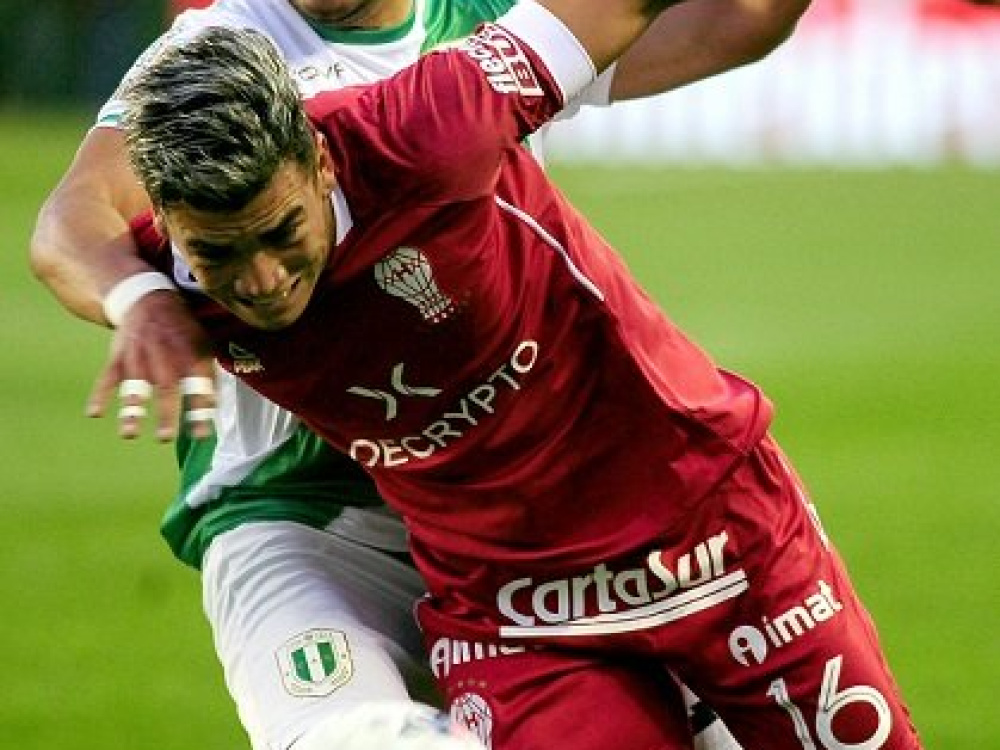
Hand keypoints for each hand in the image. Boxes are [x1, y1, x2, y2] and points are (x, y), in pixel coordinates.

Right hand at [86, 289, 216, 440]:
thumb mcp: (204, 345)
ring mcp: (139, 356)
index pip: (199, 385)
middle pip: (166, 387)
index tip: (201, 434)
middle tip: (165, 438)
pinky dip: (99, 395)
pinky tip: (94, 413)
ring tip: (129, 434)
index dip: (200, 409)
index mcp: (191, 354)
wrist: (149, 299)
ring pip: (135, 386)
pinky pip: (107, 377)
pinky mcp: (119, 356)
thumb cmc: (183, 331)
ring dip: (132, 411)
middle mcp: (165, 355)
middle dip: (166, 413)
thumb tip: (214, 409)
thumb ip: (209, 376)